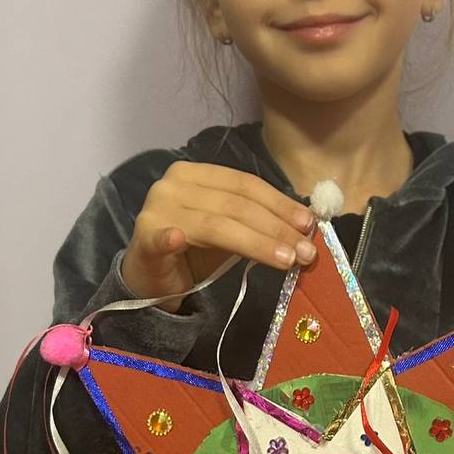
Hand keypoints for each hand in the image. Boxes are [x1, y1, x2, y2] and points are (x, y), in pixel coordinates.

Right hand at [122, 163, 316, 311]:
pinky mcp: (144, 238)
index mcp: (196, 174)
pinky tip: (178, 241)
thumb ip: (258, 222)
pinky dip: (170, 238)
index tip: (310, 224)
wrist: (151, 279)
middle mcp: (174, 184)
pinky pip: (161, 238)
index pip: (245, 185)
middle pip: (236, 204)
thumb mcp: (230, 231)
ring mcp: (156, 209)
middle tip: (307, 252)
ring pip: (216, 225)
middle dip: (276, 229)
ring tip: (288, 261)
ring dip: (257, 244)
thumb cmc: (194, 252)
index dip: (280, 204)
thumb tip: (303, 226)